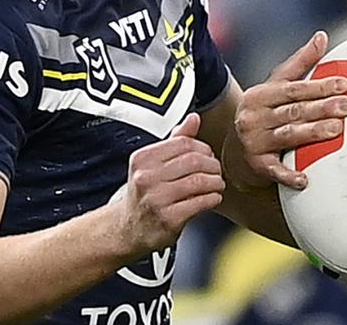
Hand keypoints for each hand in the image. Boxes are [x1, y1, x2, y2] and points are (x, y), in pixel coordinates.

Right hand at [119, 114, 223, 253]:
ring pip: (199, 181)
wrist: (128, 229)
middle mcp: (145, 178)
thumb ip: (175, 140)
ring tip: (217, 184)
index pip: (183, 143)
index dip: (203, 148)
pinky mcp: (167, 219)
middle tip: (216, 171)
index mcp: (142, 159)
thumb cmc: (146, 193)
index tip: (208, 155)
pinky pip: (200, 202)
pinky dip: (213, 198)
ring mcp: (156, 199)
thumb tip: (194, 118)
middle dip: (212, 165)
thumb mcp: (154, 164)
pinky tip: (213, 198)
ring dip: (215, 182)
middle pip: (193, 161)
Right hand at [227, 31, 346, 190]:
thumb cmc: (263, 113)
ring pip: (288, 135)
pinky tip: (305, 178)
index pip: (293, 88)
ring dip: (312, 133)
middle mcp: (254, 116)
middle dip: (322, 108)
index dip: (318, 86)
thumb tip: (322, 36)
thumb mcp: (275, 86)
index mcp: (260, 94)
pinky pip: (275, 170)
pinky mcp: (257, 165)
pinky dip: (290, 174)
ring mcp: (254, 141)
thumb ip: (300, 63)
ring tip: (336, 130)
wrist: (235, 150)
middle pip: (293, 110)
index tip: (343, 84)